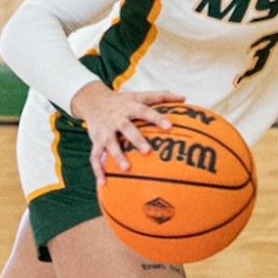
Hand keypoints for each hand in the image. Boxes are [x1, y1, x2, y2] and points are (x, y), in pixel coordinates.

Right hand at [70, 84, 185, 177]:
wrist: (93, 101)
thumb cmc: (123, 101)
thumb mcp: (140, 95)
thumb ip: (162, 97)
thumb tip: (184, 97)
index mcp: (130, 107)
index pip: (145, 111)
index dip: (157, 118)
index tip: (169, 126)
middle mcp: (117, 118)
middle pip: (127, 128)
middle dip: (136, 139)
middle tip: (148, 151)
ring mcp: (105, 130)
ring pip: (110, 144)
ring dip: (117, 156)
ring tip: (127, 168)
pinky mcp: (96, 140)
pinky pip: (95, 156)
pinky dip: (98, 170)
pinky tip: (104, 182)